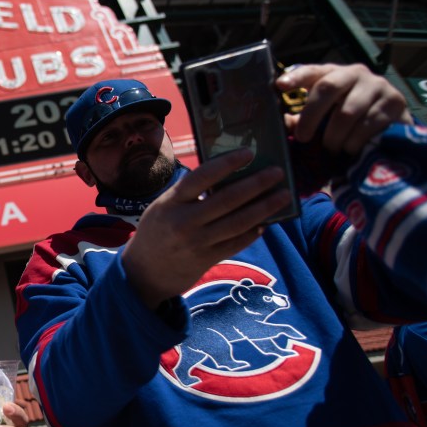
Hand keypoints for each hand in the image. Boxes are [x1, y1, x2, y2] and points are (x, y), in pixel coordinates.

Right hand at [122, 148, 291, 308]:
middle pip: (228, 199)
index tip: (248, 153)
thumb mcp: (163, 206)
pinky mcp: (207, 259)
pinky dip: (254, 231)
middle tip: (277, 172)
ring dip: (265, 207)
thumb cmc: (155, 231)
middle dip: (257, 184)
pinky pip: (237, 243)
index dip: (227, 163)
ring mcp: (197, 243)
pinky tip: (265, 222)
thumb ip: (188, 193)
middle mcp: (184, 222)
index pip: (202, 177)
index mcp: (170, 202)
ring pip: (239, 222)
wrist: (143, 273)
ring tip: (282, 195)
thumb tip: (226, 175)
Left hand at [276, 63, 412, 155]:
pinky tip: (352, 148)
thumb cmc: (348, 122)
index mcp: (334, 74)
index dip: (297, 77)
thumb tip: (285, 123)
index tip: (280, 86)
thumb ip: (303, 118)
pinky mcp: (395, 102)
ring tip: (332, 148)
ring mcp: (378, 85)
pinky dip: (354, 142)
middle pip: (328, 87)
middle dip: (311, 116)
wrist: (391, 126)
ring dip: (334, 136)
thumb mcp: (324, 117)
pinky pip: (368, 125)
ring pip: (347, 112)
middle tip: (303, 138)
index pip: (313, 71)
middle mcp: (356, 73)